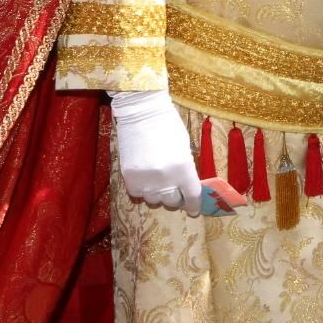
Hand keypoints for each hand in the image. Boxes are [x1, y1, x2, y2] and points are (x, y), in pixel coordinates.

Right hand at [110, 89, 202, 215]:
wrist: (141, 112)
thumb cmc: (168, 125)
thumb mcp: (185, 147)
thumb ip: (185, 168)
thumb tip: (185, 185)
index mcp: (183, 168)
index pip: (191, 195)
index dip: (194, 205)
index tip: (194, 210)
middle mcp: (165, 178)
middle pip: (172, 201)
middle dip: (176, 198)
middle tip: (176, 192)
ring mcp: (145, 179)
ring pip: (154, 200)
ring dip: (159, 194)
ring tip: (159, 183)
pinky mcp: (128, 177)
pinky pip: (137, 194)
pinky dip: (143, 190)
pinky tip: (145, 180)